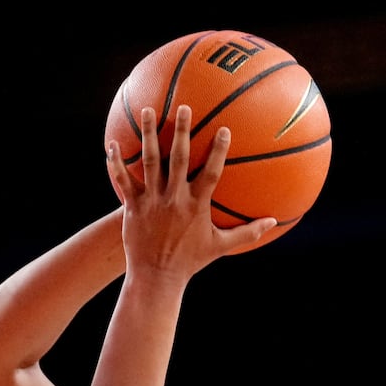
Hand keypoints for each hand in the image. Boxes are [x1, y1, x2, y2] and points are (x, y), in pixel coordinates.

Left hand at [104, 105, 274, 279]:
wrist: (156, 277)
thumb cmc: (190, 261)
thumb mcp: (220, 246)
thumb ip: (247, 232)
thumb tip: (274, 222)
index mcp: (197, 206)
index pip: (212, 173)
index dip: (218, 151)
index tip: (224, 129)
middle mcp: (174, 199)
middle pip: (179, 159)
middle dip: (182, 131)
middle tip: (183, 107)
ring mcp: (152, 202)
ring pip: (150, 162)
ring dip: (149, 135)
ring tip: (148, 111)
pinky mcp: (132, 207)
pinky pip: (123, 181)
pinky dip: (116, 163)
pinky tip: (112, 144)